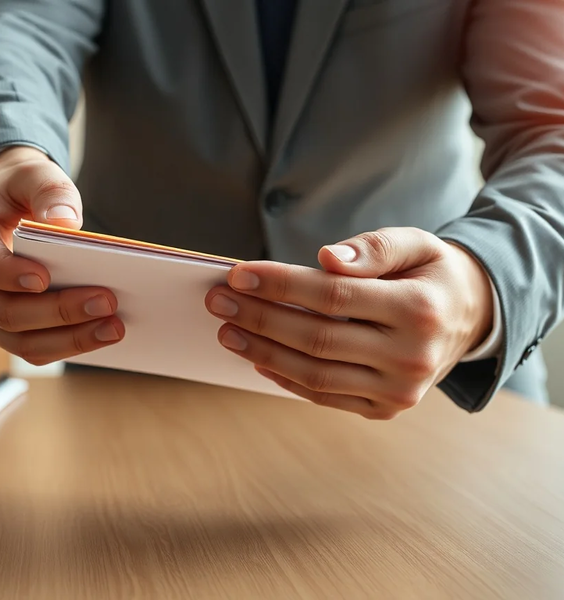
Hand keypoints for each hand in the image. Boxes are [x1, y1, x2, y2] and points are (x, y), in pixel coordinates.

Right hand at [0, 146, 124, 364]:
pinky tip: (101, 333)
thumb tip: (67, 223)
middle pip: (7, 313)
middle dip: (60, 312)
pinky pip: (31, 349)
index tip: (47, 277)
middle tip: (107, 302)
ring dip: (70, 340)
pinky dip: (67, 346)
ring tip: (113, 328)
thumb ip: (50, 191)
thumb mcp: (32, 175)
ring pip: (20, 342)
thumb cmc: (16, 192)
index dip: (13, 275)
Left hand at [205, 227, 492, 419]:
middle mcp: (412, 356)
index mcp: (419, 308)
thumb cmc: (431, 274)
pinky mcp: (385, 409)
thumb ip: (374, 248)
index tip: (239, 275)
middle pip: (316, 339)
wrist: (470, 319)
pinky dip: (285, 378)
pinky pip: (324, 396)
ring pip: (314, 375)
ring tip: (227, 330)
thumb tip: (326, 258)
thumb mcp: (417, 244)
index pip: (333, 297)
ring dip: (262, 351)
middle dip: (260, 318)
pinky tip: (256, 355)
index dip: (280, 286)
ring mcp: (399, 391)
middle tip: (218, 300)